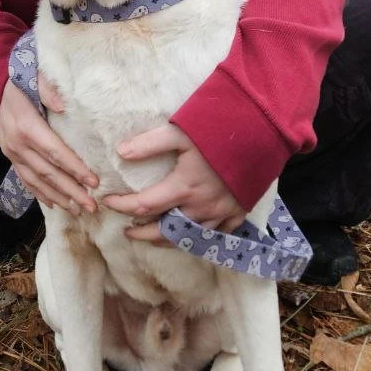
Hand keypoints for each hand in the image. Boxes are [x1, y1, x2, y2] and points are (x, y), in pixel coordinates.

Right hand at [0, 77, 97, 215]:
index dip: (75, 168)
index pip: (55, 152)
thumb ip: (48, 91)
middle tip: (91, 206)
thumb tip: (63, 106)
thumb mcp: (33, 79)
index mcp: (28, 127)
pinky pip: (26, 180)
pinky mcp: (10, 157)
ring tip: (77, 210)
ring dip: (58, 197)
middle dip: (71, 191)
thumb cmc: (19, 83)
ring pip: (37, 181)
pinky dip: (40, 194)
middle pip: (49, 173)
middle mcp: (19, 145)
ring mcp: (12, 154)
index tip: (93, 182)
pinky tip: (54, 204)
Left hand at [102, 124, 245, 243]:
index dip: (121, 205)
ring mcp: (220, 214)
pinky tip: (189, 235)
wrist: (263, 136)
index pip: (142, 205)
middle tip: (127, 230)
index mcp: (183, 187)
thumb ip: (149, 143)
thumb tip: (121, 152)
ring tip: (153, 235)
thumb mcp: (180, 131)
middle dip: (141, 233)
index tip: (107, 201)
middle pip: (163, 232)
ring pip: (187, 238)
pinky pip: (214, 236)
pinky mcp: (237, 214)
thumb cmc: (219, 131)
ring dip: (166, 239)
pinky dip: (197, 238)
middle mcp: (200, 207)